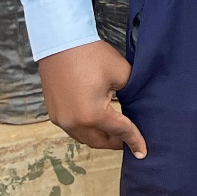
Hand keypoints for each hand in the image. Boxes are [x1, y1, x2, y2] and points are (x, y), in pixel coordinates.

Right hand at [39, 39, 146, 157]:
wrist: (61, 42)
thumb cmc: (92, 55)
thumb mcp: (121, 74)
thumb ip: (131, 94)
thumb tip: (135, 105)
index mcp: (92, 115)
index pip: (120, 132)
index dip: (134, 141)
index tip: (142, 152)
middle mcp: (73, 123)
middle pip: (100, 141)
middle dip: (116, 143)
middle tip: (130, 142)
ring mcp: (60, 119)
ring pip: (84, 138)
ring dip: (100, 137)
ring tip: (115, 134)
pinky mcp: (54, 112)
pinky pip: (73, 129)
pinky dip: (87, 130)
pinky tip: (97, 123)